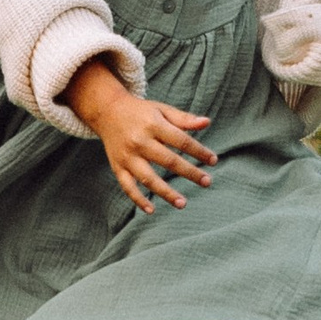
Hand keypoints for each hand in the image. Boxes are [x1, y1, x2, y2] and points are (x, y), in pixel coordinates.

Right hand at [67, 60, 217, 211]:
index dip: (199, 151)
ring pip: (149, 178)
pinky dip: (138, 199)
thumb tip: (207, 123)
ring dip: (166, 192)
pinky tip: (151, 209)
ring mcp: (128, 156)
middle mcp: (140, 141)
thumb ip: (184, 119)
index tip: (213, 160)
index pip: (181, 141)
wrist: (107, 111)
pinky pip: (128, 186)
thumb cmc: (140, 112)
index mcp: (153, 125)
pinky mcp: (118, 167)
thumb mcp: (162, 110)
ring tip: (183, 204)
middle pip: (169, 161)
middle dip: (190, 173)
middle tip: (207, 182)